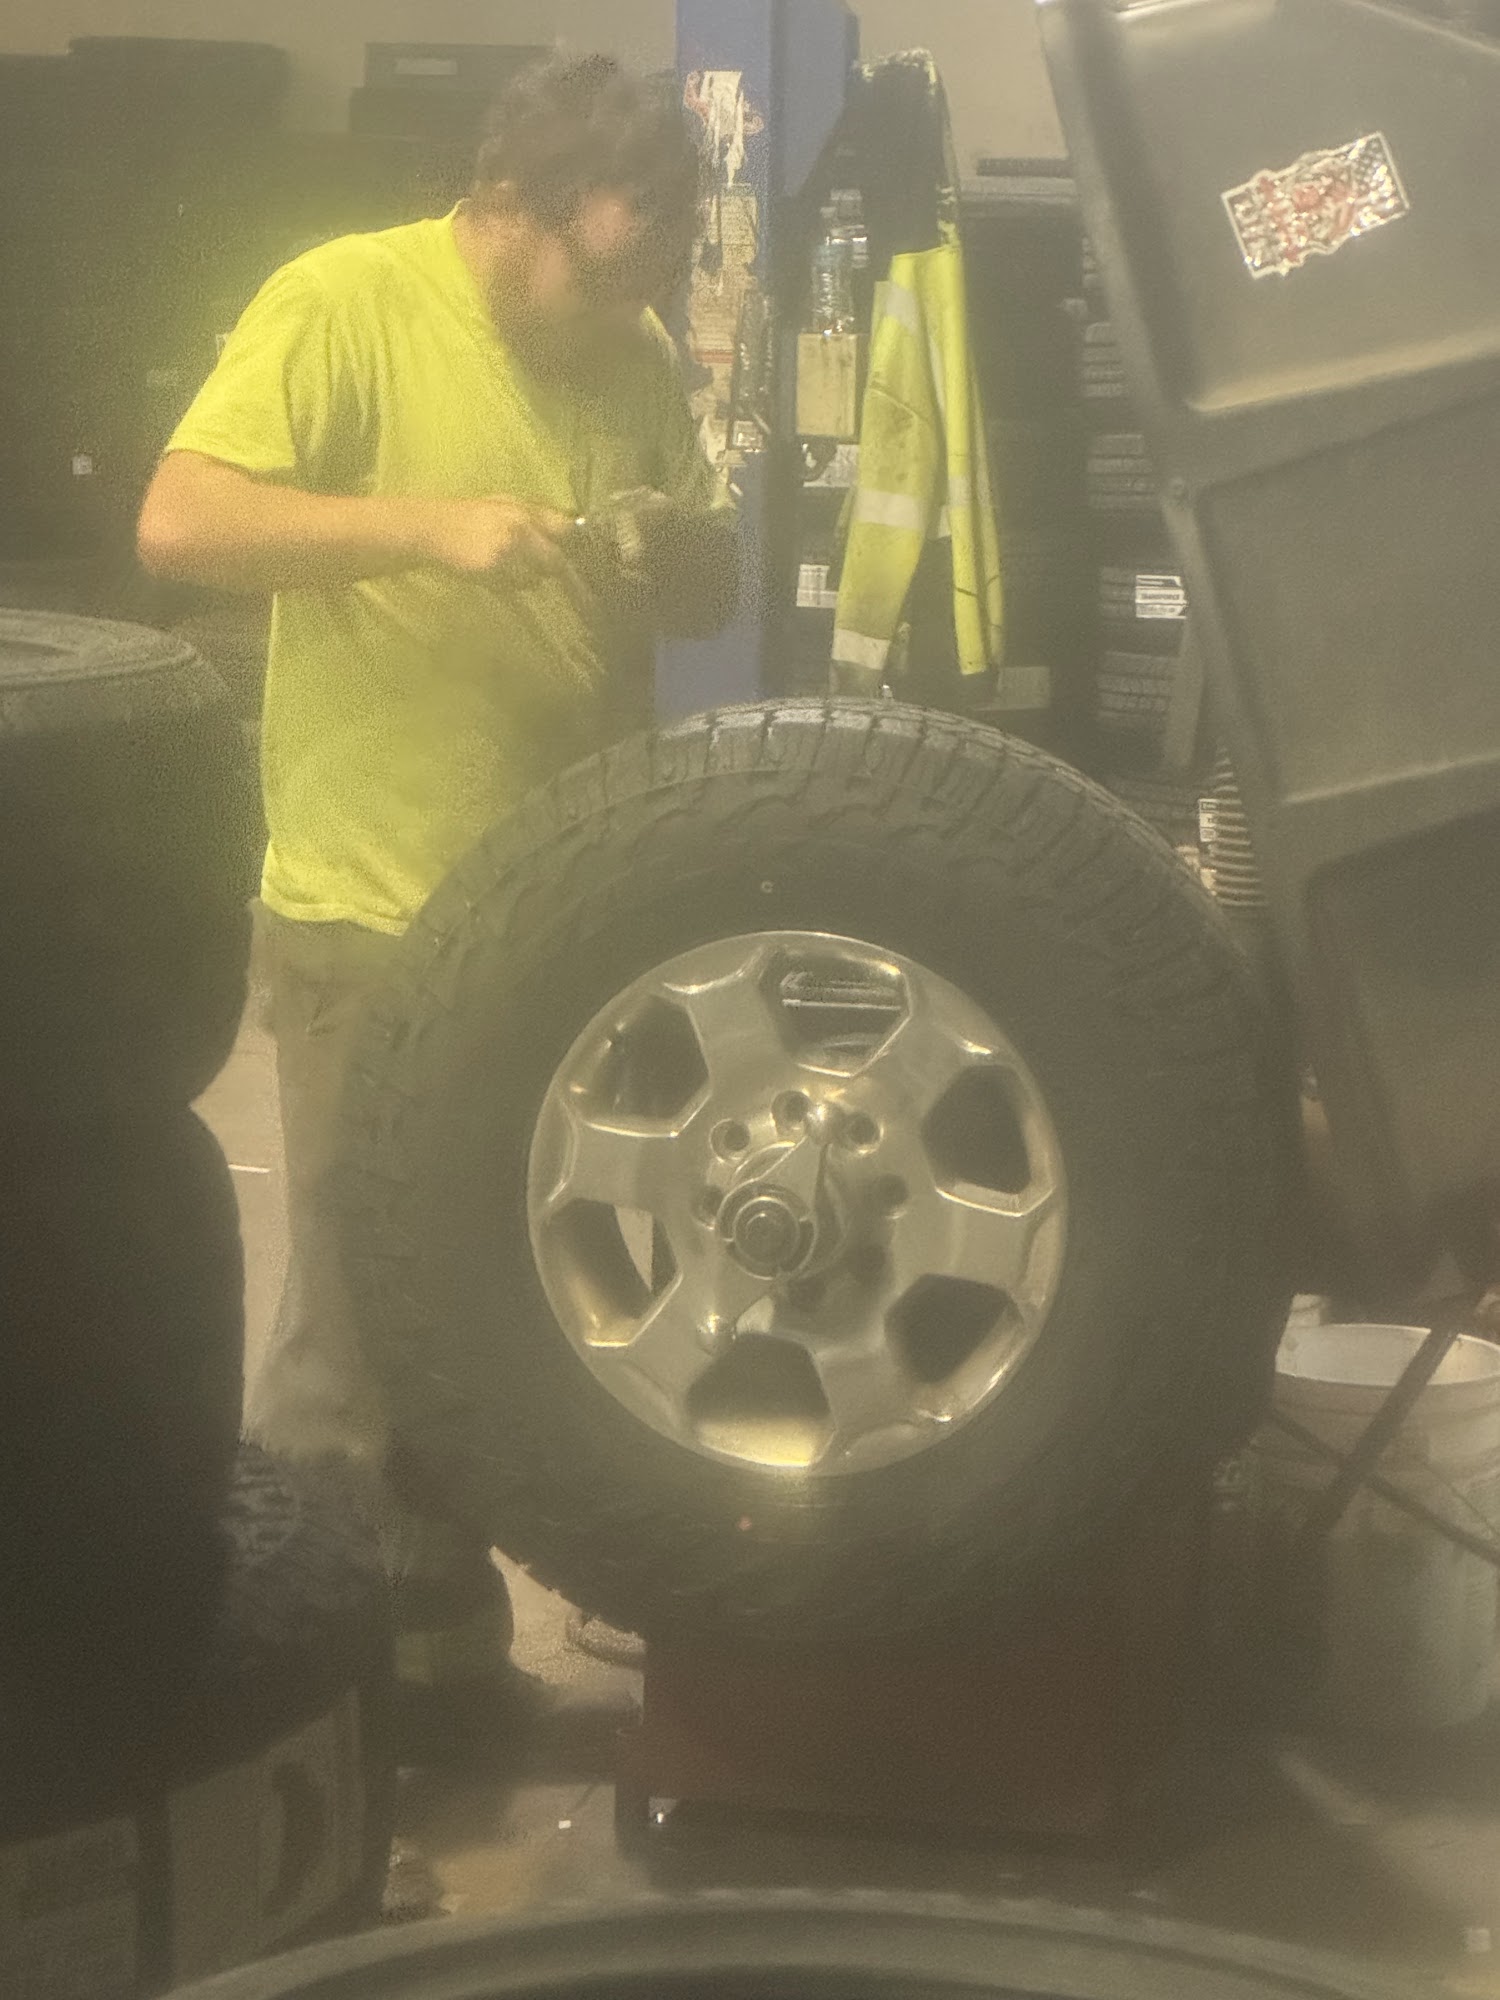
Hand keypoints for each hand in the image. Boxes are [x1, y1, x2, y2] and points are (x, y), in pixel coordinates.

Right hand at [419, 498, 574, 582]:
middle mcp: (520, 525)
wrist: (432, 529)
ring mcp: (508, 548)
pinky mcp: (494, 567)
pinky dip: (507, 584)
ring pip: (535, 578)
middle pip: (555, 560)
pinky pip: (513, 585)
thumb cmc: (467, 518)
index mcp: (524, 508)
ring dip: (528, 579)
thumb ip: (532, 518)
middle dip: (551, 570)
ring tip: (508, 570)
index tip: (572, 556)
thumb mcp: (502, 506)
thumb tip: (567, 531)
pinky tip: (492, 575)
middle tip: (543, 573)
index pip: (564, 528)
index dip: (570, 544)